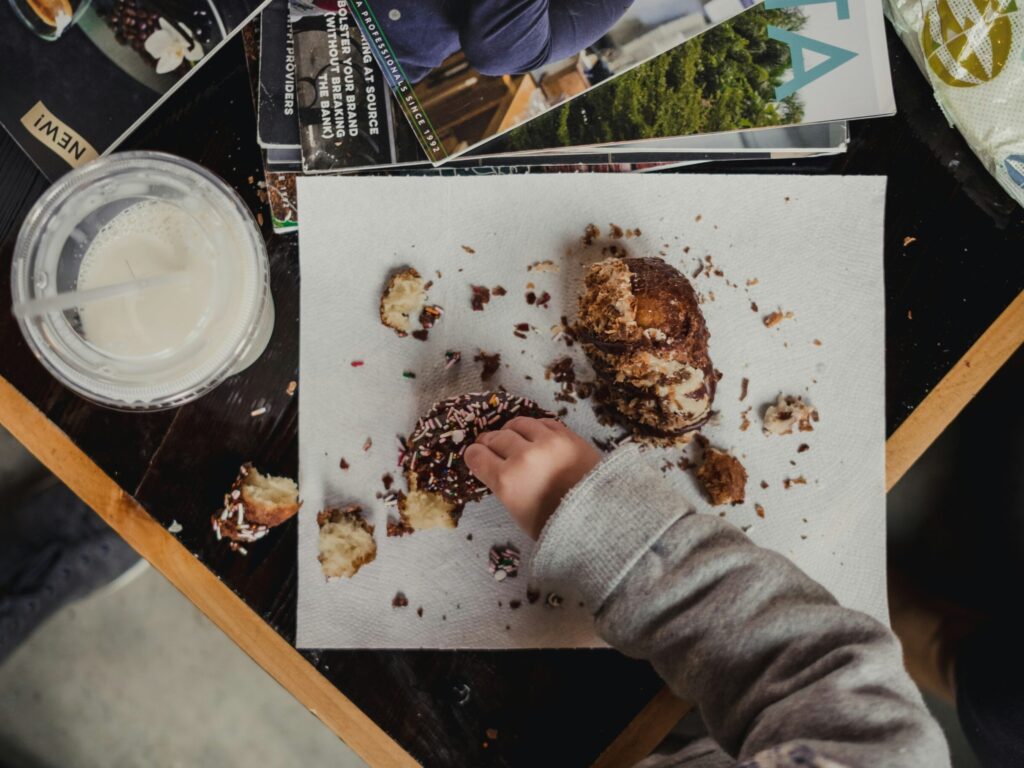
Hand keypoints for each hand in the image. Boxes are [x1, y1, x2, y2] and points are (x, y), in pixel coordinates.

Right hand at [464, 417, 600, 539]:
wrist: (600, 517)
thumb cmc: (557, 525)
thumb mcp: (519, 513)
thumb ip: (504, 487)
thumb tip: (497, 469)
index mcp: (507, 481)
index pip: (477, 456)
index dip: (474, 455)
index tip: (475, 455)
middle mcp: (523, 456)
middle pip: (495, 438)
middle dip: (489, 442)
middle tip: (489, 445)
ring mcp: (547, 442)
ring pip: (518, 424)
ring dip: (510, 430)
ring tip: (511, 437)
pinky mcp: (567, 435)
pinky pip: (542, 422)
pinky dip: (534, 427)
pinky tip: (534, 434)